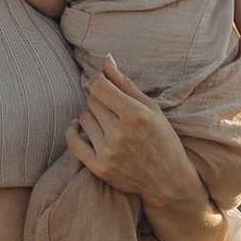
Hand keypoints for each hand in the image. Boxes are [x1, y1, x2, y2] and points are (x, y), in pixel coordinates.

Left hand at [64, 58, 200, 207]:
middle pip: (91, 101)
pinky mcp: (99, 168)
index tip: (102, 82)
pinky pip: (73, 141)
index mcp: (135, 115)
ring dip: (92, 117)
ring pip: (83, 118)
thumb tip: (106, 59)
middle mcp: (120, 133)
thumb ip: (125, 83)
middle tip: (112, 108)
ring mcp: (108, 152)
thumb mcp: (151, 108)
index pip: (98, 86)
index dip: (97, 80)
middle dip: (99, 100)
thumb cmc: (163, 139)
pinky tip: (80, 127)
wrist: (168, 180)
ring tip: (107, 123)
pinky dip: (73, 131)